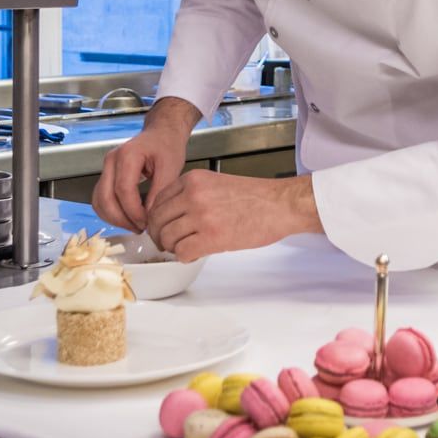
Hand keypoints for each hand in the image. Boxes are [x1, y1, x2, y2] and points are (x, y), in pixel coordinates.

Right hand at [91, 96, 200, 231]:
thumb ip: (159, 192)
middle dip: (121, 219)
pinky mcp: (106, 175)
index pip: (123, 189)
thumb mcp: (171, 168)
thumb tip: (149, 217)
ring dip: (114, 218)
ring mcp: (106, 168)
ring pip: (99, 201)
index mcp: (128, 155)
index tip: (147, 223)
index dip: (133, 211)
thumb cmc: (167, 147)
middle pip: (105, 197)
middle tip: (140, 229)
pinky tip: (127, 219)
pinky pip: (100, 199)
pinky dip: (110, 213)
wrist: (161, 134)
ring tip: (135, 226)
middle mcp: (111, 160)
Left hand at [145, 170, 321, 261]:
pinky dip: (185, 257)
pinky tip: (196, 253)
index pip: (158, 200)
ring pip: (167, 238)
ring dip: (173, 248)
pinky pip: (182, 252)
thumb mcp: (216, 183)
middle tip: (167, 243)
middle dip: (159, 235)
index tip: (162, 227)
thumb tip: (171, 216)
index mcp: (193, 180)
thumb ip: (192, 194)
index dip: (157, 218)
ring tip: (185, 248)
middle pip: (157, 220)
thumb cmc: (255, 197)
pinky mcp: (212, 237)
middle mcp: (193, 195)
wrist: (280, 205)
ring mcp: (202, 216)